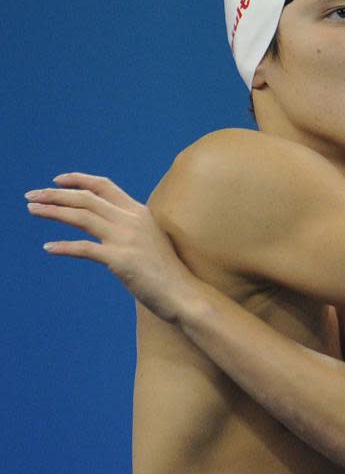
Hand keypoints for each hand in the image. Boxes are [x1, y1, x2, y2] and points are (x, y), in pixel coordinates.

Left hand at [25, 173, 201, 324]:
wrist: (184, 293)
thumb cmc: (167, 271)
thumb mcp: (151, 240)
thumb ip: (131, 228)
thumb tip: (109, 227)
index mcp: (139, 212)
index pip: (104, 186)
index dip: (79, 180)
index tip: (57, 181)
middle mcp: (132, 220)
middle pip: (87, 198)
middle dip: (55, 194)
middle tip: (32, 194)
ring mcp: (126, 239)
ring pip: (81, 217)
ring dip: (53, 211)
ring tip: (32, 209)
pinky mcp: (120, 260)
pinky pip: (84, 249)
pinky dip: (63, 247)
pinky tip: (48, 248)